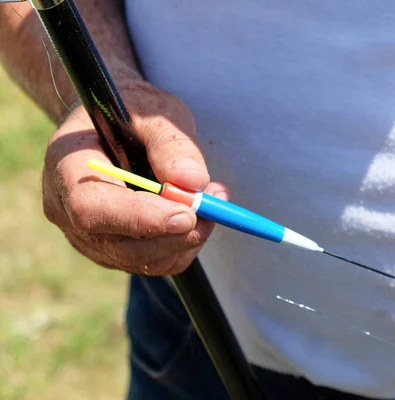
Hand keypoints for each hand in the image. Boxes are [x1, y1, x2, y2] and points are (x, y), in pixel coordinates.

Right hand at [42, 79, 228, 274]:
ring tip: (213, 198)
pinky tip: (202, 212)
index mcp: (66, 166)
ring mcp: (91, 236)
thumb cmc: (133, 110)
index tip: (187, 214)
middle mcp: (68, 210)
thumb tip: (192, 182)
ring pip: (144, 260)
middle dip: (176, 234)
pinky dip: (187, 243)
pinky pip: (156, 261)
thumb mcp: (153, 110)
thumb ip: (171, 143)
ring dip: (188, 238)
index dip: (141, 217)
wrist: (121, 123)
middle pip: (120, 245)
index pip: (91, 209)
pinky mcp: (117, 249)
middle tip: (216, 206)